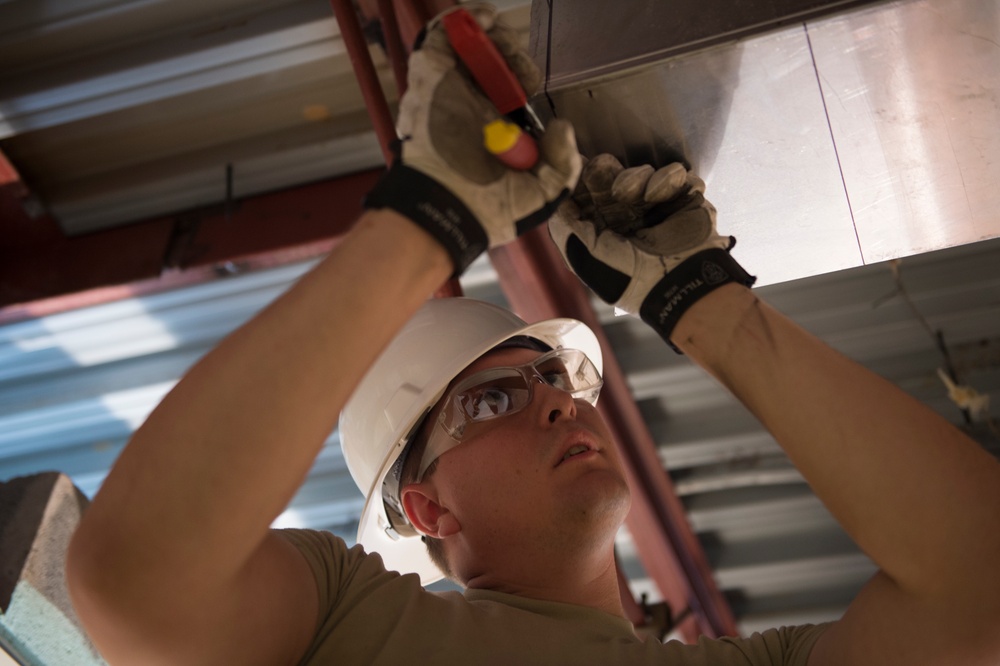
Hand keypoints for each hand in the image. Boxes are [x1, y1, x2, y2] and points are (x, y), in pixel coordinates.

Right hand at [365, 4, 581, 275]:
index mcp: (493, 130)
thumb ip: (563, 164)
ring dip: (490, 37)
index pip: (508, 89)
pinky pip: (440, 37)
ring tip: (503, 44)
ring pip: (469, 46)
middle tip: (521, 74)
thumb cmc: (488, 208)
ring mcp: (449, 91)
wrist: (449, 206)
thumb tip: (563, 127)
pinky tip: (484, 20)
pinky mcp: (430, 77)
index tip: (531, 87)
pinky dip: (462, 21)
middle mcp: (470, 107)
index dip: (523, 77)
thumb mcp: (542, 192)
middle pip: (491, 64)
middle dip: (511, 58)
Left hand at [549, 154, 754, 348]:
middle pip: (610, 178)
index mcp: (601, 231)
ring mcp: (656, 207)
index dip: (578, 181)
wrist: (680, 284)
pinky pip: (675, 174)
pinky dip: (667, 179)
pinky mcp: (685, 199)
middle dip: (603, 171)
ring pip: (640, 172)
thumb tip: (554, 201)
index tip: (575, 166)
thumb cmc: (627, 278)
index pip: (585, 196)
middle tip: (603, 167)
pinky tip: (660, 194)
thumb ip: (565, 227)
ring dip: (636, 178)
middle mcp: (627, 217)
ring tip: (638, 195)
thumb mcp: (584, 257)